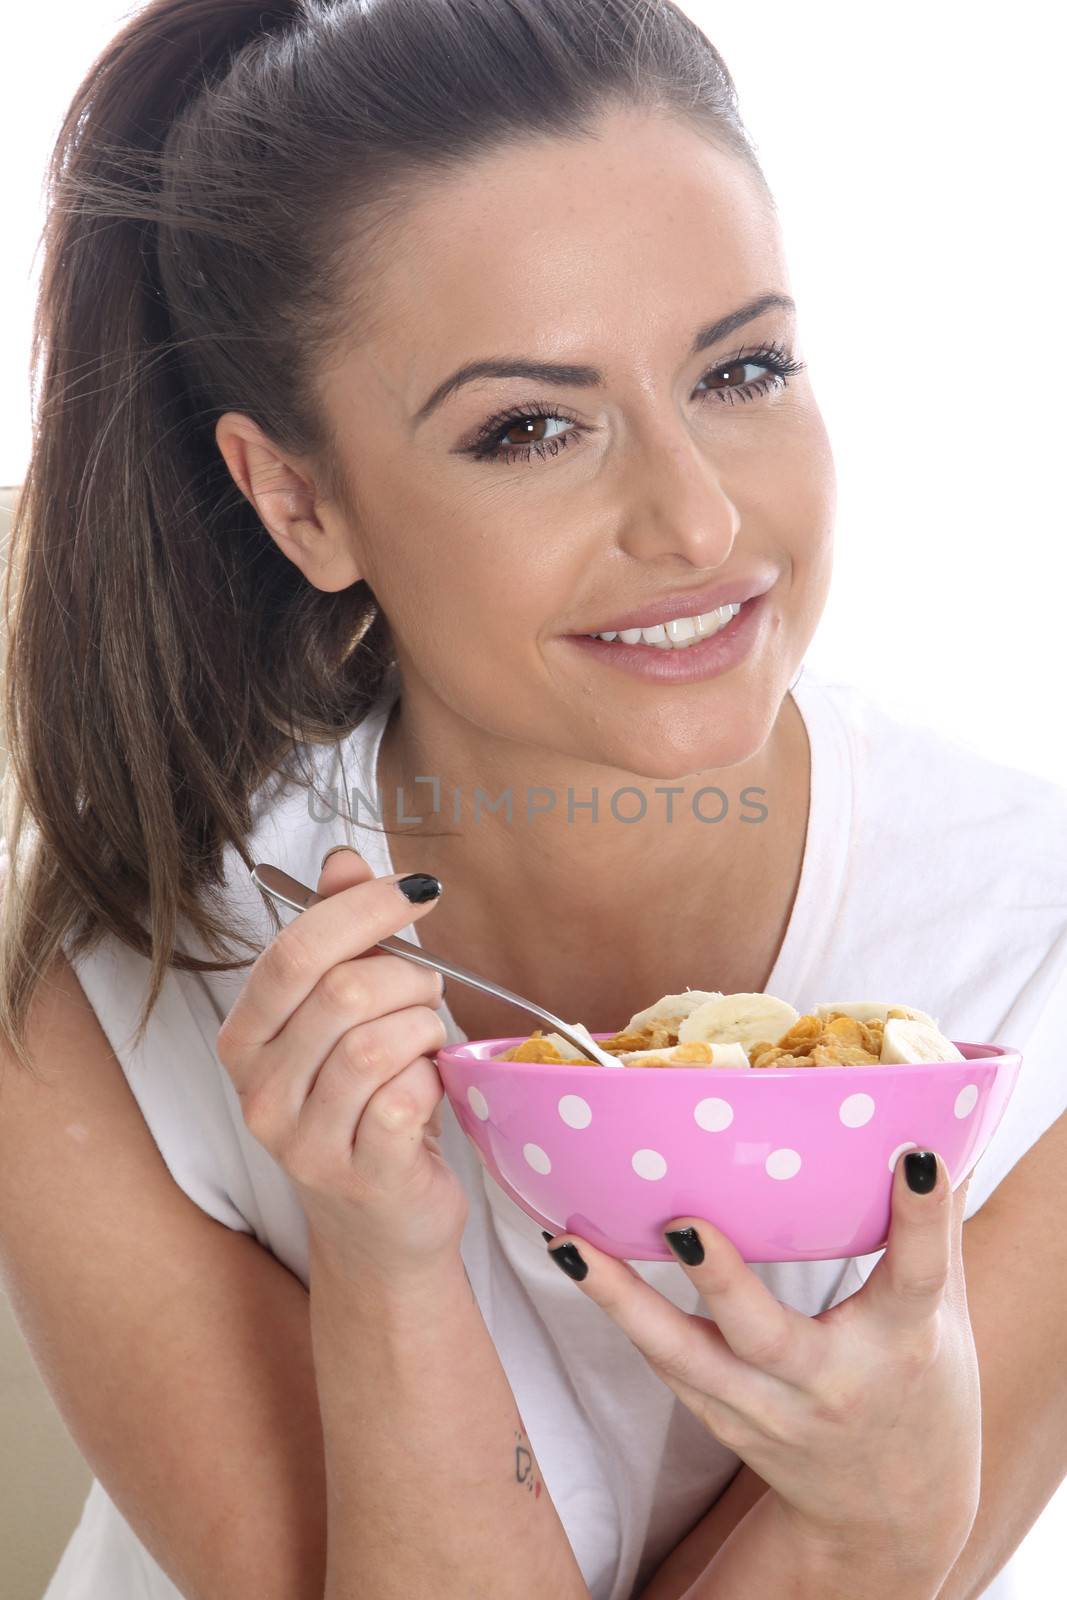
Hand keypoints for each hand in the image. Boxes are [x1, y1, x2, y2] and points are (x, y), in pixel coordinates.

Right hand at [217, 847, 465, 1284]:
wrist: (379, 1230)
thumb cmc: (365, 1108)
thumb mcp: (346, 1018)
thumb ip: (341, 935)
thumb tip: (344, 860)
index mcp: (246, 1039)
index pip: (293, 952)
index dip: (363, 909)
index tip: (417, 891)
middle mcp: (260, 1092)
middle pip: (343, 993)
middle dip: (409, 976)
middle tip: (428, 990)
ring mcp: (305, 1143)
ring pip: (378, 1044)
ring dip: (425, 1028)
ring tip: (428, 1041)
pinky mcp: (361, 1179)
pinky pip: (407, 1099)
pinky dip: (432, 1081)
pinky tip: (428, 1090)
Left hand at [545, 1153, 980, 1568]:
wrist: (892, 1517)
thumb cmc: (923, 1389)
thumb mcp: (945, 1315)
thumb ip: (929, 1230)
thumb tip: (918, 1128)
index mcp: (903, 1346)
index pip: (917, 1278)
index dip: (918, 1217)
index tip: (910, 1156)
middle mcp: (830, 1385)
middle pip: (769, 1337)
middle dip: (722, 1281)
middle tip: (682, 1222)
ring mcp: (768, 1412)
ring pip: (685, 1359)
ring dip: (621, 1300)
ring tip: (569, 1243)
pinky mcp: (723, 1419)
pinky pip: (666, 1364)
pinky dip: (620, 1313)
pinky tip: (577, 1260)